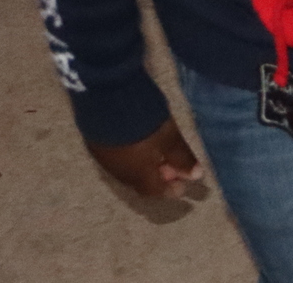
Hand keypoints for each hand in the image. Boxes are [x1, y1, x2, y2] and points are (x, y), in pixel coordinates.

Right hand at [86, 117, 203, 199]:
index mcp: (137, 175)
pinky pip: (116, 157)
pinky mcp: (95, 143)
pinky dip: (130, 155)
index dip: (170, 188)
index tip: (182, 183)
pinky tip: (136, 143)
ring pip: (127, 170)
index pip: (155, 190)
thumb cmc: (143, 122)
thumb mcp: (169, 137)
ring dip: (142, 166)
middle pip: (140, 181)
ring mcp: (104, 159)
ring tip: (155, 153)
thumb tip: (196, 176)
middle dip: (156, 176)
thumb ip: (182, 157)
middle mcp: (119, 173)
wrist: (106, 101)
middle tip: (170, 167)